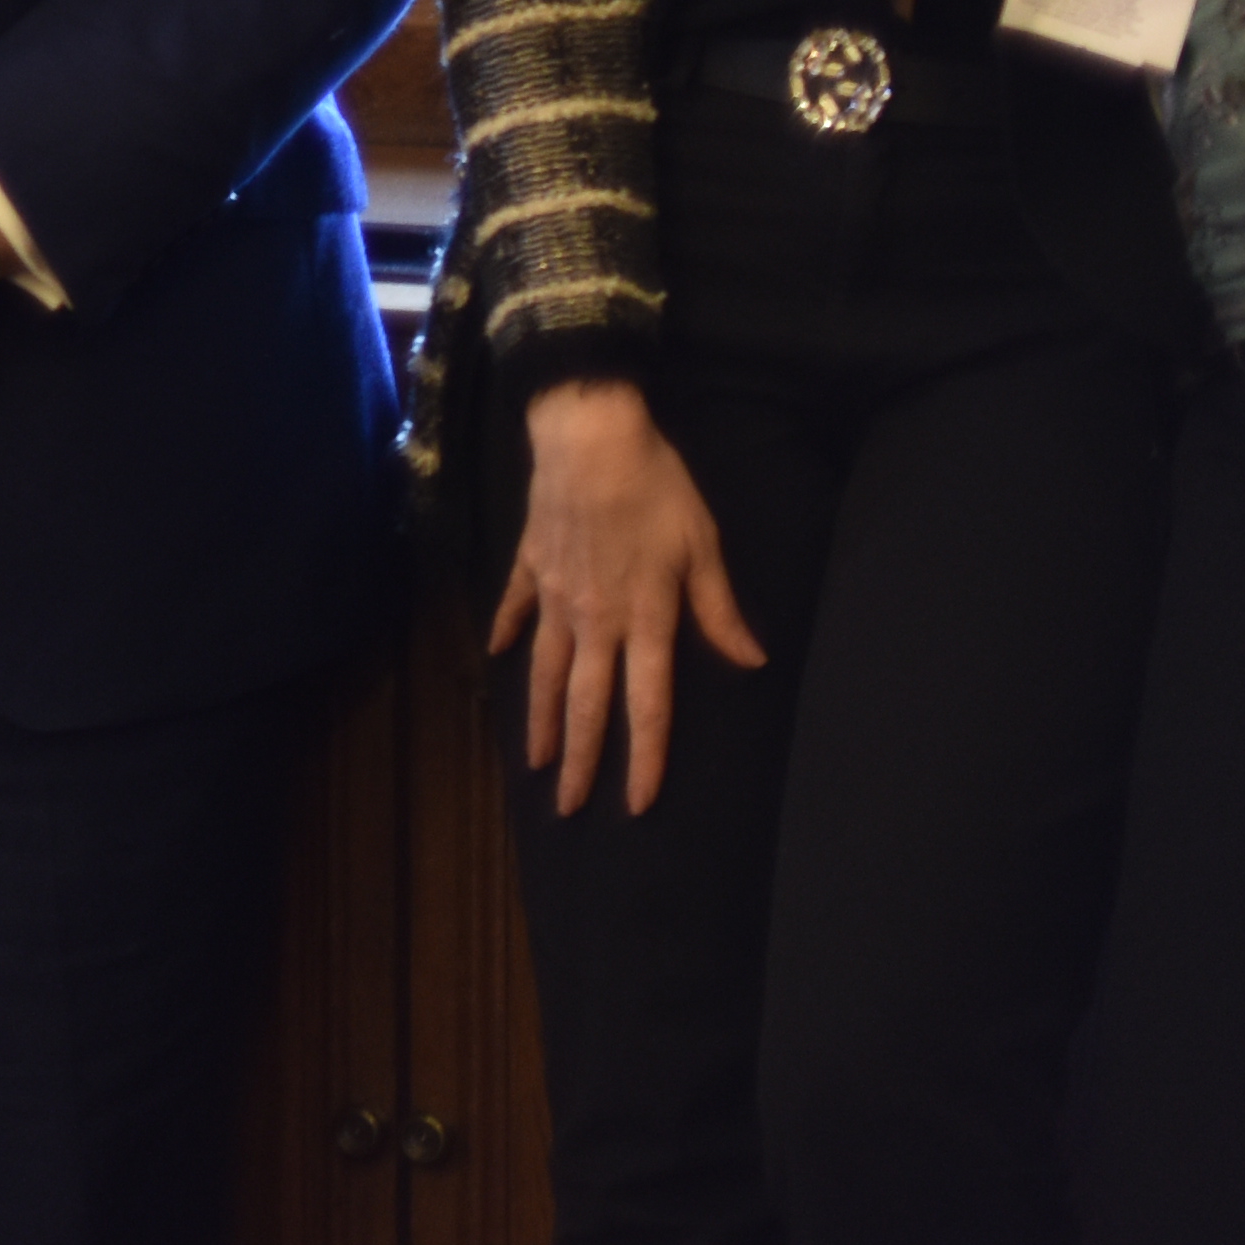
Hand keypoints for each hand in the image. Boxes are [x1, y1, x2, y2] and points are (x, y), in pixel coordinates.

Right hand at [487, 378, 764, 817]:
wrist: (588, 436)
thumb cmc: (656, 488)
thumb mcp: (702, 546)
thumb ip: (719, 609)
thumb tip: (749, 661)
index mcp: (644, 620)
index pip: (646, 707)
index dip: (642, 759)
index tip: (634, 803)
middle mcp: (594, 620)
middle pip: (586, 703)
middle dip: (582, 761)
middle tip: (569, 808)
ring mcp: (554, 595)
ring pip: (544, 671)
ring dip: (541, 720)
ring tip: (536, 761)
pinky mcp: (530, 566)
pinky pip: (515, 609)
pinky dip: (505, 634)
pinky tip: (495, 656)